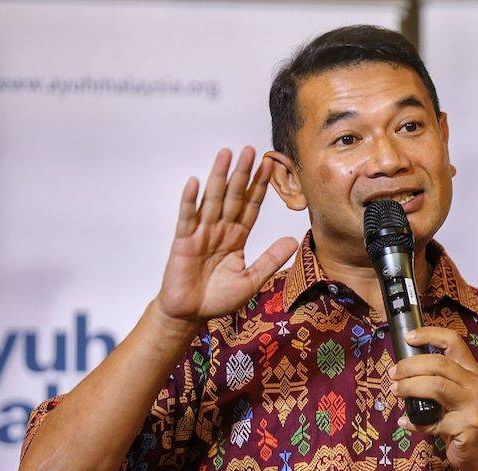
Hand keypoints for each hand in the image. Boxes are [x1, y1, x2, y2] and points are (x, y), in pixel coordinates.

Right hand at [155, 147, 298, 324]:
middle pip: (233, 196)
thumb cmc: (218, 298)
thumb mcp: (251, 280)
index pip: (250, 206)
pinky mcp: (183, 242)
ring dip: (218, 177)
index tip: (270, 165)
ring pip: (212, 200)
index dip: (259, 187)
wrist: (190, 314)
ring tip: (226, 153)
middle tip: (250, 150)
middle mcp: (220, 230)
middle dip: (242, 174)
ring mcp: (201, 234)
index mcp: (237, 237)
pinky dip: (190, 201)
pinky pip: (187, 218)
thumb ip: (270, 260)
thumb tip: (293, 241)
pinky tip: (195, 182)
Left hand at [390, 327, 477, 470]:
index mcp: (469, 369)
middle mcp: (474, 383)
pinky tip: (405, 422)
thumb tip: (399, 371)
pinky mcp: (466, 426)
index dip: (430, 334)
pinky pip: (433, 422)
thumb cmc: (460, 416)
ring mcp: (472, 404)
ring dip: (410, 387)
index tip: (408, 337)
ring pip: (436, 387)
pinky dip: (414, 422)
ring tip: (395, 391)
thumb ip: (434, 380)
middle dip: (410, 366)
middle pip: (439, 363)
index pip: (453, 341)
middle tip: (393, 374)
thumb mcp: (452, 393)